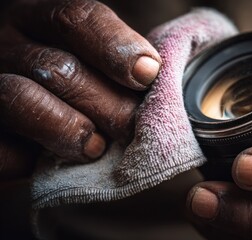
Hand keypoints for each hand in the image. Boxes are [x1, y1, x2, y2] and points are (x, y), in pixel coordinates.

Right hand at [0, 0, 160, 180]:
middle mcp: (8, 46)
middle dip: (108, 104)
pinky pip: (0, 148)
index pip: (76, 19)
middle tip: (131, 127)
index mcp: (40, 21)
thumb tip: (153, 75)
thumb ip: (116, 61)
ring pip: (22, 99)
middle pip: (60, 67)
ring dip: (69, 129)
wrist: (19, 117)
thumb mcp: (89, 58)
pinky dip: (28, 158)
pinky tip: (48, 161)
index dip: (116, 46)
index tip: (147, 74)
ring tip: (96, 147)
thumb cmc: (74, 85)